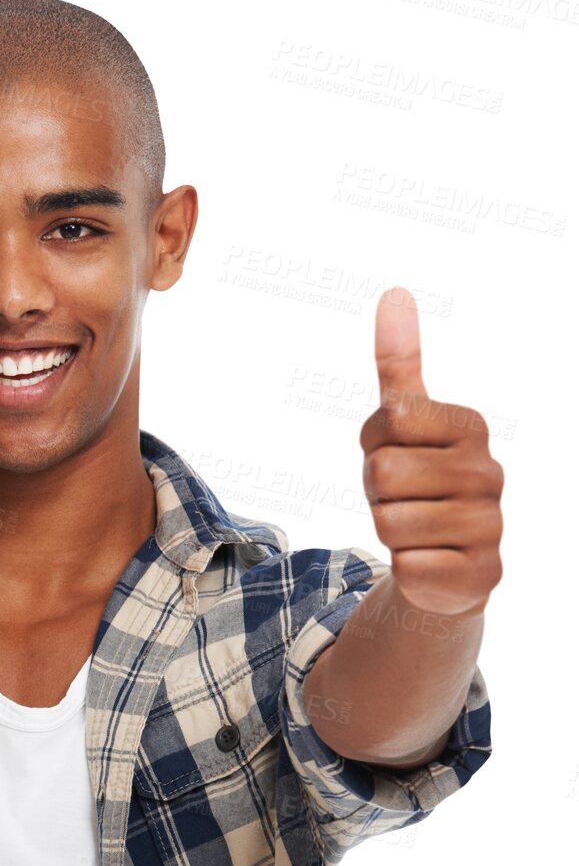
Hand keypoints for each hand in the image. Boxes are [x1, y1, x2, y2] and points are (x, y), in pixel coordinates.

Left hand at [359, 285, 503, 616]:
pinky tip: (429, 562)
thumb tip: (394, 292)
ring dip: (388, 530)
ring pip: (389, 522)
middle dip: (376, 492)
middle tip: (401, 499)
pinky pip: (408, 565)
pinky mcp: (481, 573)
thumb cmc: (417, 485)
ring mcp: (490, 524)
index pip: (389, 419)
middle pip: (384, 473)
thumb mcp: (403, 425)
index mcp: (470, 426)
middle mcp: (489, 472)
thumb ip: (399, 366)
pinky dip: (405, 568)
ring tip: (414, 529)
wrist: (444, 566)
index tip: (397, 456)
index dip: (375, 445)